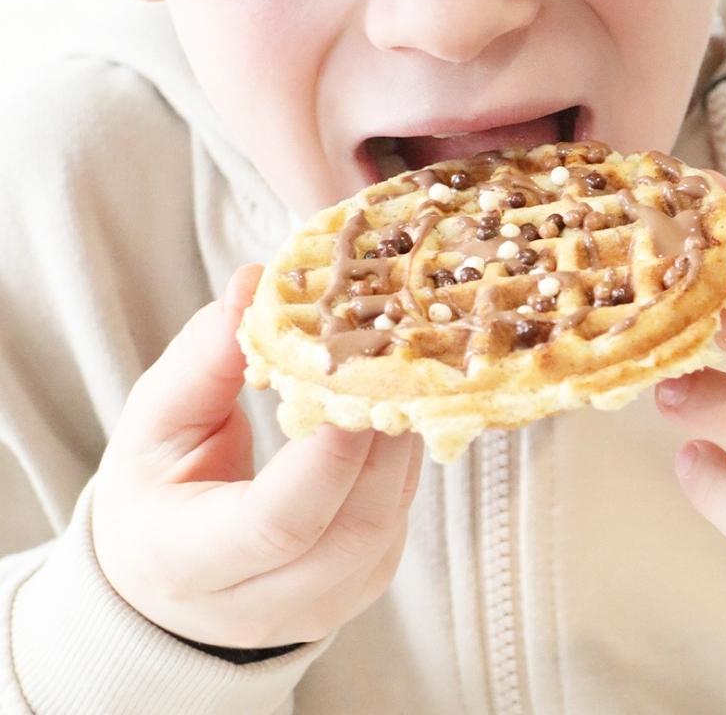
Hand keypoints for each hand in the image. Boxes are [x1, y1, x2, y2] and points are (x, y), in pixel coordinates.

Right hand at [92, 265, 422, 649]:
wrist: (164, 578)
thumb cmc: (155, 488)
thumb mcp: (154, 420)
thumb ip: (202, 357)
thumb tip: (255, 285)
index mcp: (187, 561)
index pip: (278, 524)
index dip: (328, 456)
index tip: (354, 381)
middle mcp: (261, 604)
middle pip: (353, 530)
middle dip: (386, 440)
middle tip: (397, 361)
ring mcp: (320, 606)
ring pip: (387, 529)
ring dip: (404, 446)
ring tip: (404, 376)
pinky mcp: (359, 590)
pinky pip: (397, 526)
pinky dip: (403, 466)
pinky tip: (395, 413)